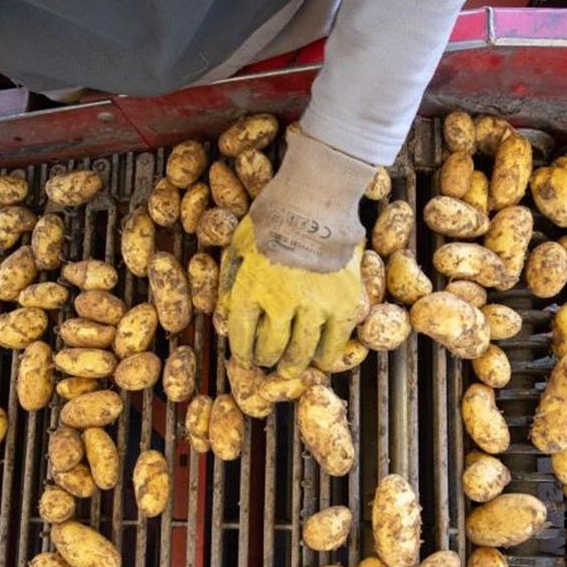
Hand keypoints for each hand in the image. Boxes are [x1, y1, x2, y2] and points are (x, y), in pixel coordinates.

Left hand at [215, 127, 372, 377]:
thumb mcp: (237, 246)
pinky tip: (323, 359)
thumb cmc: (272, 216)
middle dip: (267, 359)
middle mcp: (278, 305)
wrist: (315, 198)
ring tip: (292, 367)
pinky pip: (335, 343)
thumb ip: (229, 282)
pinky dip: (327, 356)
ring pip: (301, 352)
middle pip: (270, 349)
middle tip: (271, 362)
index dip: (242, 352)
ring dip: (294, 364)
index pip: (240, 337)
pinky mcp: (343, 304)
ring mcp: (312, 306)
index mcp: (248, 291)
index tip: (246, 357)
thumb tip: (223, 315)